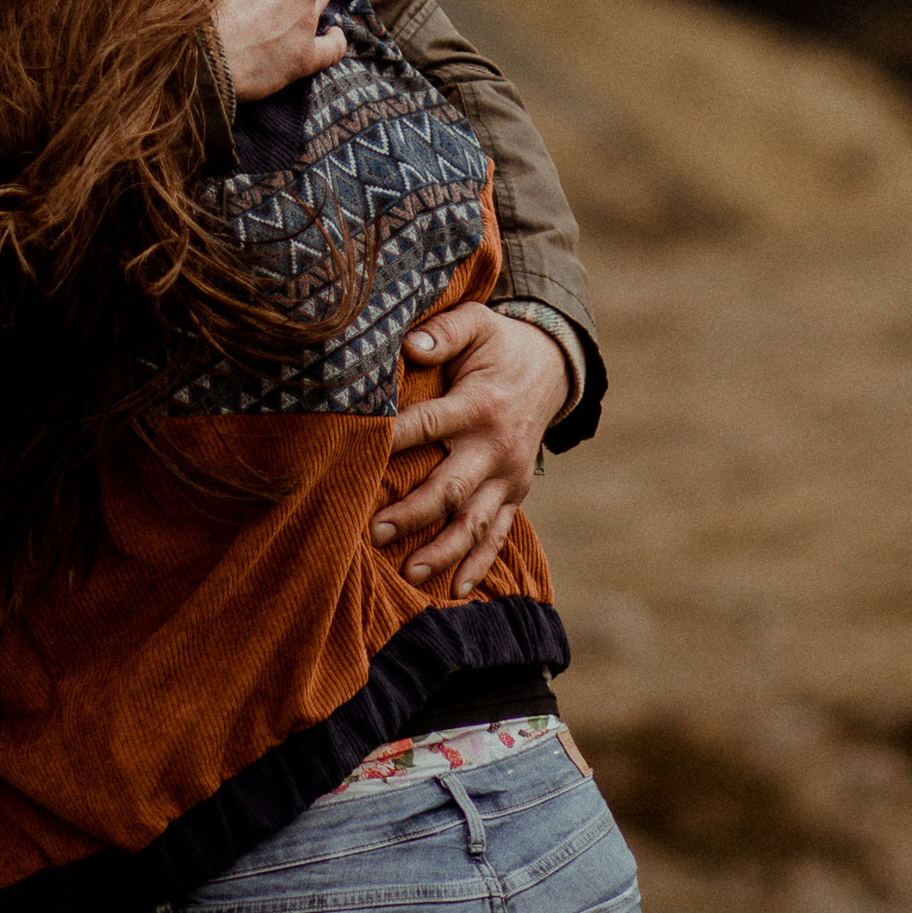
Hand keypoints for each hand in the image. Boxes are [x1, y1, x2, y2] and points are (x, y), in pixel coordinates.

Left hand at [373, 306, 567, 598]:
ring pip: (474, 522)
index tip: (358, 456)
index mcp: (479, 405)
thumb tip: (410, 345)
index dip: (393, 440)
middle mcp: (496, 447)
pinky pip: (499, 533)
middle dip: (412, 513)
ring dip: (442, 550)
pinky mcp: (516, 492)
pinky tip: (456, 589)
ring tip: (409, 573)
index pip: (428, 426)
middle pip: (450, 488)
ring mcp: (509, 475)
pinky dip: (480, 563)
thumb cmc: (499, 344)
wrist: (553, 367)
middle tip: (374, 531)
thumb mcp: (477, 323)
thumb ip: (443, 332)